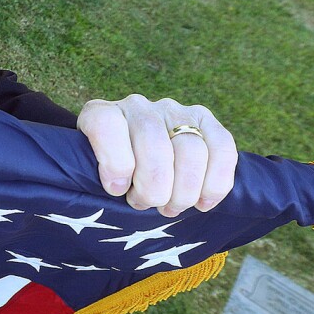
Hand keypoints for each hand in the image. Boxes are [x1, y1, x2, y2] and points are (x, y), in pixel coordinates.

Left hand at [76, 95, 236, 215]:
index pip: (106, 125)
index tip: (116, 190)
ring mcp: (174, 111)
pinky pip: (223, 149)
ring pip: (191, 150)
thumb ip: (93, 178)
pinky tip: (203, 203)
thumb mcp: (90, 175)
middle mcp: (138, 107)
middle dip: (154, 188)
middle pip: (154, 143)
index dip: (114, 162)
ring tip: (172, 207)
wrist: (134, 159)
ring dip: (184, 191)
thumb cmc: (110, 176)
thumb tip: (117, 189)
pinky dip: (216, 183)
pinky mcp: (205, 120)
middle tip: (149, 205)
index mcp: (100, 115)